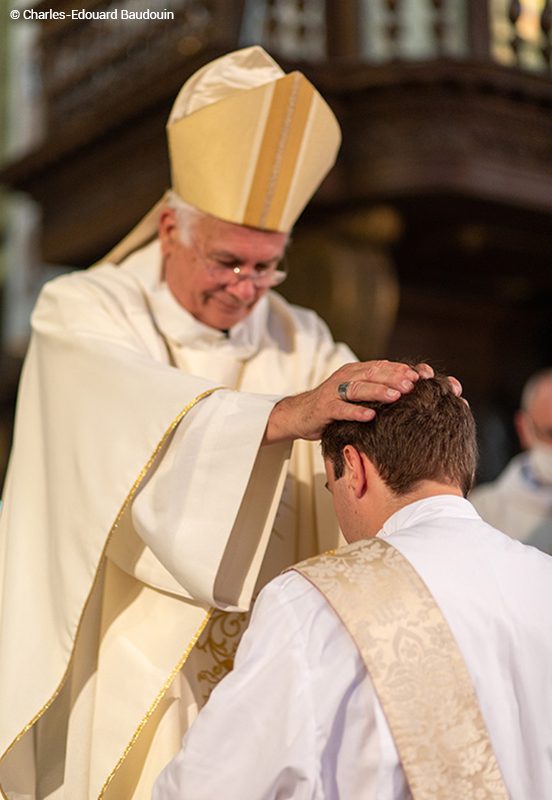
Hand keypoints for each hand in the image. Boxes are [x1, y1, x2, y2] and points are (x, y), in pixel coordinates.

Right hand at [265, 360, 427, 443]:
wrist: (299, 414)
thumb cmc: (334, 405)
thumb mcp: (356, 394)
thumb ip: (377, 389)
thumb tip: (409, 388)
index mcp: (355, 371)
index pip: (382, 366)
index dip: (401, 369)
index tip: (422, 375)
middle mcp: (345, 377)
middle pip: (372, 374)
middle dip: (394, 378)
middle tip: (413, 384)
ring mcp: (333, 392)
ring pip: (358, 388)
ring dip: (378, 391)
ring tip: (396, 397)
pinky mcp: (324, 408)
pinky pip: (341, 409)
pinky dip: (355, 412)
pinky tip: (369, 416)